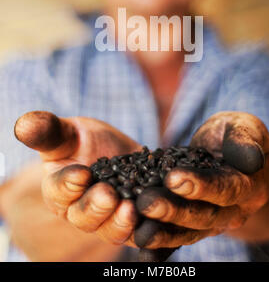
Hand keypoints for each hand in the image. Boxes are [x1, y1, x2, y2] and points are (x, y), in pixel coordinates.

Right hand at [15, 111, 142, 246]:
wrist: (118, 152)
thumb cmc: (85, 142)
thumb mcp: (69, 132)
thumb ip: (49, 131)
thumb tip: (23, 123)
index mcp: (60, 191)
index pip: (59, 190)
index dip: (68, 183)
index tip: (81, 173)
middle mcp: (81, 211)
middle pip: (85, 218)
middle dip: (95, 207)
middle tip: (107, 194)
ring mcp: (109, 220)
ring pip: (111, 230)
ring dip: (120, 223)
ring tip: (130, 208)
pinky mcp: (135, 224)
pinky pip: (140, 232)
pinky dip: (148, 228)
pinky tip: (157, 215)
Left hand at [133, 111, 268, 248]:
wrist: (229, 150)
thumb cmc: (235, 133)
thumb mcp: (244, 127)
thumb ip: (244, 140)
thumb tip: (252, 159)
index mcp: (249, 187)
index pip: (225, 189)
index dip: (200, 186)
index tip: (173, 178)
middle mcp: (233, 212)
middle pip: (204, 216)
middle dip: (173, 211)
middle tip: (146, 202)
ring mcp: (214, 223)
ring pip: (188, 233)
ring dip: (163, 233)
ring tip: (139, 230)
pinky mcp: (195, 226)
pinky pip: (178, 240)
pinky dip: (161, 248)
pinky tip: (142, 250)